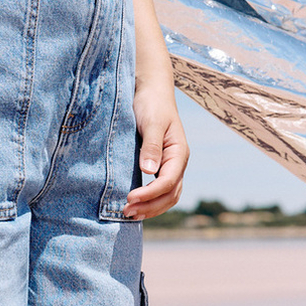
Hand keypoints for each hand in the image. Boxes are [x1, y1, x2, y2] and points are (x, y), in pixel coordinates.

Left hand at [124, 84, 189, 221]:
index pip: (168, 182)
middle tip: (126, 211)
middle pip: (170, 195)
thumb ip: (151, 146)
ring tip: (129, 214)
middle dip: (149, 206)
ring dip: (150, 209)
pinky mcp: (159, 168)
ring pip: (167, 197)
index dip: (149, 194)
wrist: (151, 91)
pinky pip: (159, 192)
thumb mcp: (151, 122)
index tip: (129, 198)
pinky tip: (134, 206)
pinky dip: (149, 203)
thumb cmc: (151, 104)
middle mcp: (177, 163)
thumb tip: (149, 171)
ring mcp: (170, 167)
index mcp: (179, 153)